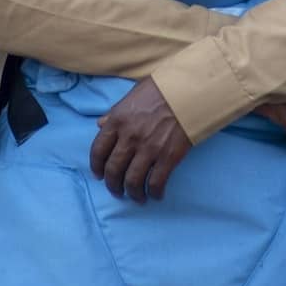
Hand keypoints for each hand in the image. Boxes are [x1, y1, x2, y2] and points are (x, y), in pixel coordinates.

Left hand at [92, 77, 191, 201]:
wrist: (190, 90)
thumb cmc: (161, 89)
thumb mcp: (132, 96)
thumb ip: (115, 113)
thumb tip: (100, 124)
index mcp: (117, 121)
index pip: (98, 150)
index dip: (96, 167)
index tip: (99, 175)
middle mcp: (129, 137)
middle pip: (113, 170)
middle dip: (113, 185)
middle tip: (117, 191)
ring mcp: (148, 149)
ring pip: (132, 181)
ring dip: (132, 193)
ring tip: (136, 197)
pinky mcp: (168, 157)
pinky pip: (156, 183)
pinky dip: (154, 193)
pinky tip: (156, 195)